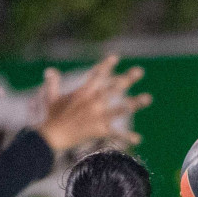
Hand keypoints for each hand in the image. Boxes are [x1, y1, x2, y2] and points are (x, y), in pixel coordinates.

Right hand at [36, 54, 150, 153]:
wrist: (51, 137)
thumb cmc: (51, 117)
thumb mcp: (51, 97)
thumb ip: (53, 83)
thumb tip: (50, 70)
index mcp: (83, 92)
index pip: (97, 75)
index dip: (106, 66)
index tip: (116, 57)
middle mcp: (93, 102)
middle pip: (113, 88)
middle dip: (127, 79)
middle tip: (140, 71)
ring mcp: (97, 116)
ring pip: (120, 109)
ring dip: (135, 103)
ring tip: (148, 98)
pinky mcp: (99, 130)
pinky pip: (116, 134)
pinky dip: (126, 137)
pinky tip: (138, 138)